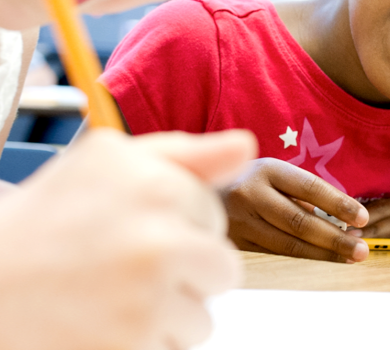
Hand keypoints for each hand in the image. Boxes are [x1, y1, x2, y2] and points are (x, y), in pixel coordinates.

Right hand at [0, 127, 255, 349]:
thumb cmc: (56, 213)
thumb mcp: (114, 160)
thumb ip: (188, 153)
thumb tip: (247, 146)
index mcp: (160, 186)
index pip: (215, 218)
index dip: (179, 225)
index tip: (138, 226)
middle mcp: (160, 239)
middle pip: (223, 270)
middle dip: (188, 271)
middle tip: (132, 264)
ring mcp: (147, 299)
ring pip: (202, 320)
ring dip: (170, 314)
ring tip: (116, 294)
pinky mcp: (133, 346)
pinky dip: (148, 344)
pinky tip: (108, 320)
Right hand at [222, 158, 369, 261]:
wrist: (190, 189)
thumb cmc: (246, 180)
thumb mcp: (270, 174)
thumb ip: (298, 194)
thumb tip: (336, 221)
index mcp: (265, 169)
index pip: (309, 187)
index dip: (338, 203)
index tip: (363, 217)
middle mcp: (250, 193)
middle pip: (300, 221)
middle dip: (335, 238)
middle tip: (363, 249)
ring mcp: (240, 221)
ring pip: (288, 245)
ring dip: (323, 253)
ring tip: (350, 257)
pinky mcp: (233, 244)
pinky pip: (274, 255)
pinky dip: (302, 259)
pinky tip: (323, 260)